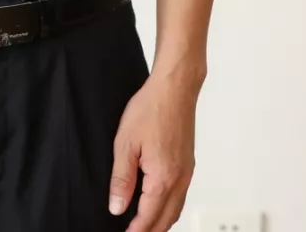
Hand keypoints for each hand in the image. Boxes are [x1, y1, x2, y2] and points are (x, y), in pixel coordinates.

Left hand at [108, 71, 198, 231]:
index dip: (135, 231)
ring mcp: (187, 172)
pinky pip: (180, 195)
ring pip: (175, 210)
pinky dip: (169, 207)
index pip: (148, 218)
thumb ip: (121, 179)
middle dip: (149, 231)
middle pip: (166, 220)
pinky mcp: (188, 164)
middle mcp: (179, 180)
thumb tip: (116, 207)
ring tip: (144, 225)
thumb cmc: (151, 109)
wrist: (175, 88)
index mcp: (163, 179)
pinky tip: (158, 202)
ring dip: (160, 222)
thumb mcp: (125, 144)